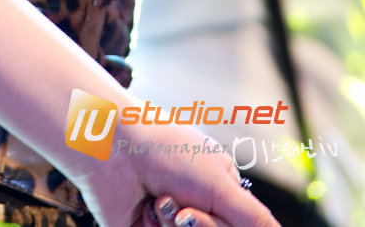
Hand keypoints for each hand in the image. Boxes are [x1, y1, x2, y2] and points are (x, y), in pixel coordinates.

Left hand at [80, 124, 275, 226]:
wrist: (112, 148)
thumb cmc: (165, 150)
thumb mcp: (220, 183)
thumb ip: (254, 219)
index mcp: (219, 187)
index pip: (241, 225)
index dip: (224, 225)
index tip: (203, 211)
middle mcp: (196, 205)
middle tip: (184, 210)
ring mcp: (169, 220)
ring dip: (177, 226)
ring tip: (160, 202)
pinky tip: (146, 210)